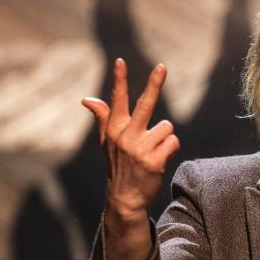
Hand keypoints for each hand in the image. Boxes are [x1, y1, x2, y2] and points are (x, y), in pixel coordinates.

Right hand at [82, 58, 179, 222]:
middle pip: (145, 104)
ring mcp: (140, 149)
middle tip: (162, 67)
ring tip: (154, 151)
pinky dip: (171, 149)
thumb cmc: (118, 166)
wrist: (126, 199)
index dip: (120, 80)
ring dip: (165, 138)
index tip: (120, 61)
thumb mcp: (107, 143)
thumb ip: (103, 118)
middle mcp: (125, 137)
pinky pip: (173, 142)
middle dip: (155, 84)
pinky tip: (161, 158)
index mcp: (114, 130)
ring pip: (167, 128)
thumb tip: (87, 99)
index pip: (117, 100)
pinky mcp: (154, 161)